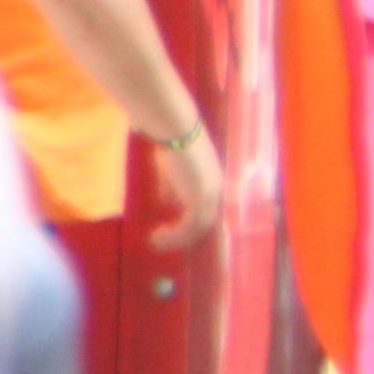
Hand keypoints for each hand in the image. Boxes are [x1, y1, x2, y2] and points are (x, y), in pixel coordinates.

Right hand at [148, 123, 221, 251]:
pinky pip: (189, 224)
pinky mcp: (201, 197)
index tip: (170, 230)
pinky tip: (156, 236)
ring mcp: (211, 193)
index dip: (190, 222)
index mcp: (213, 180)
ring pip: (198, 226)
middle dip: (184, 234)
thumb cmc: (171, 143)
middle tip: (162, 241)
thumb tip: (168, 202)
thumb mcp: (172, 169)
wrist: (176, 131)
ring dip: (177, 237)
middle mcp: (216, 188)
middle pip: (205, 220)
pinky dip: (174, 234)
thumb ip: (172, 186)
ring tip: (156, 242)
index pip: (206, 208)